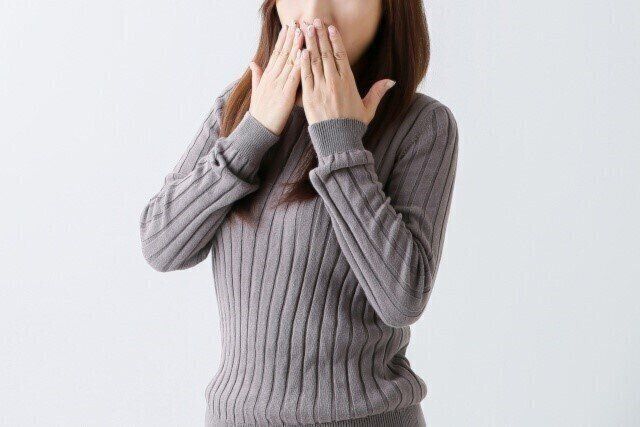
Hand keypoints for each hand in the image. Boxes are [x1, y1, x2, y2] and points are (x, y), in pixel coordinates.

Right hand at [248, 20, 303, 135]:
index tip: (288, 27)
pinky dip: (299, 64)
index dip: (282, 39)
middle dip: (290, 37)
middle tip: (297, 22)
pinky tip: (304, 54)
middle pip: (283, 53)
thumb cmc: (260, 113)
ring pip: (289, 62)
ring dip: (296, 46)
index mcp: (267, 76)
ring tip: (302, 31)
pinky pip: (293, 77)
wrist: (259, 129)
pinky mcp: (285, 95)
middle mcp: (272, 78)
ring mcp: (278, 85)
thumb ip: (256, 76)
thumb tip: (252, 63)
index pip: (276, 53)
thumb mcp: (256, 92)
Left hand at [300, 18, 395, 125]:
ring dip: (309, 43)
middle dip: (320, 36)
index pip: (341, 55)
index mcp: (348, 83)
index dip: (335, 40)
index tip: (330, 28)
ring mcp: (321, 89)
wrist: (338, 141)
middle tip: (314, 21)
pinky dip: (302, 62)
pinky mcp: (309, 97)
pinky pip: (305, 76)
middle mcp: (334, 83)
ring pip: (315, 61)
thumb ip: (377, 92)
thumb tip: (391, 81)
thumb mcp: (368, 109)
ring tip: (305, 29)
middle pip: (327, 54)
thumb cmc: (352, 126)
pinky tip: (300, 50)